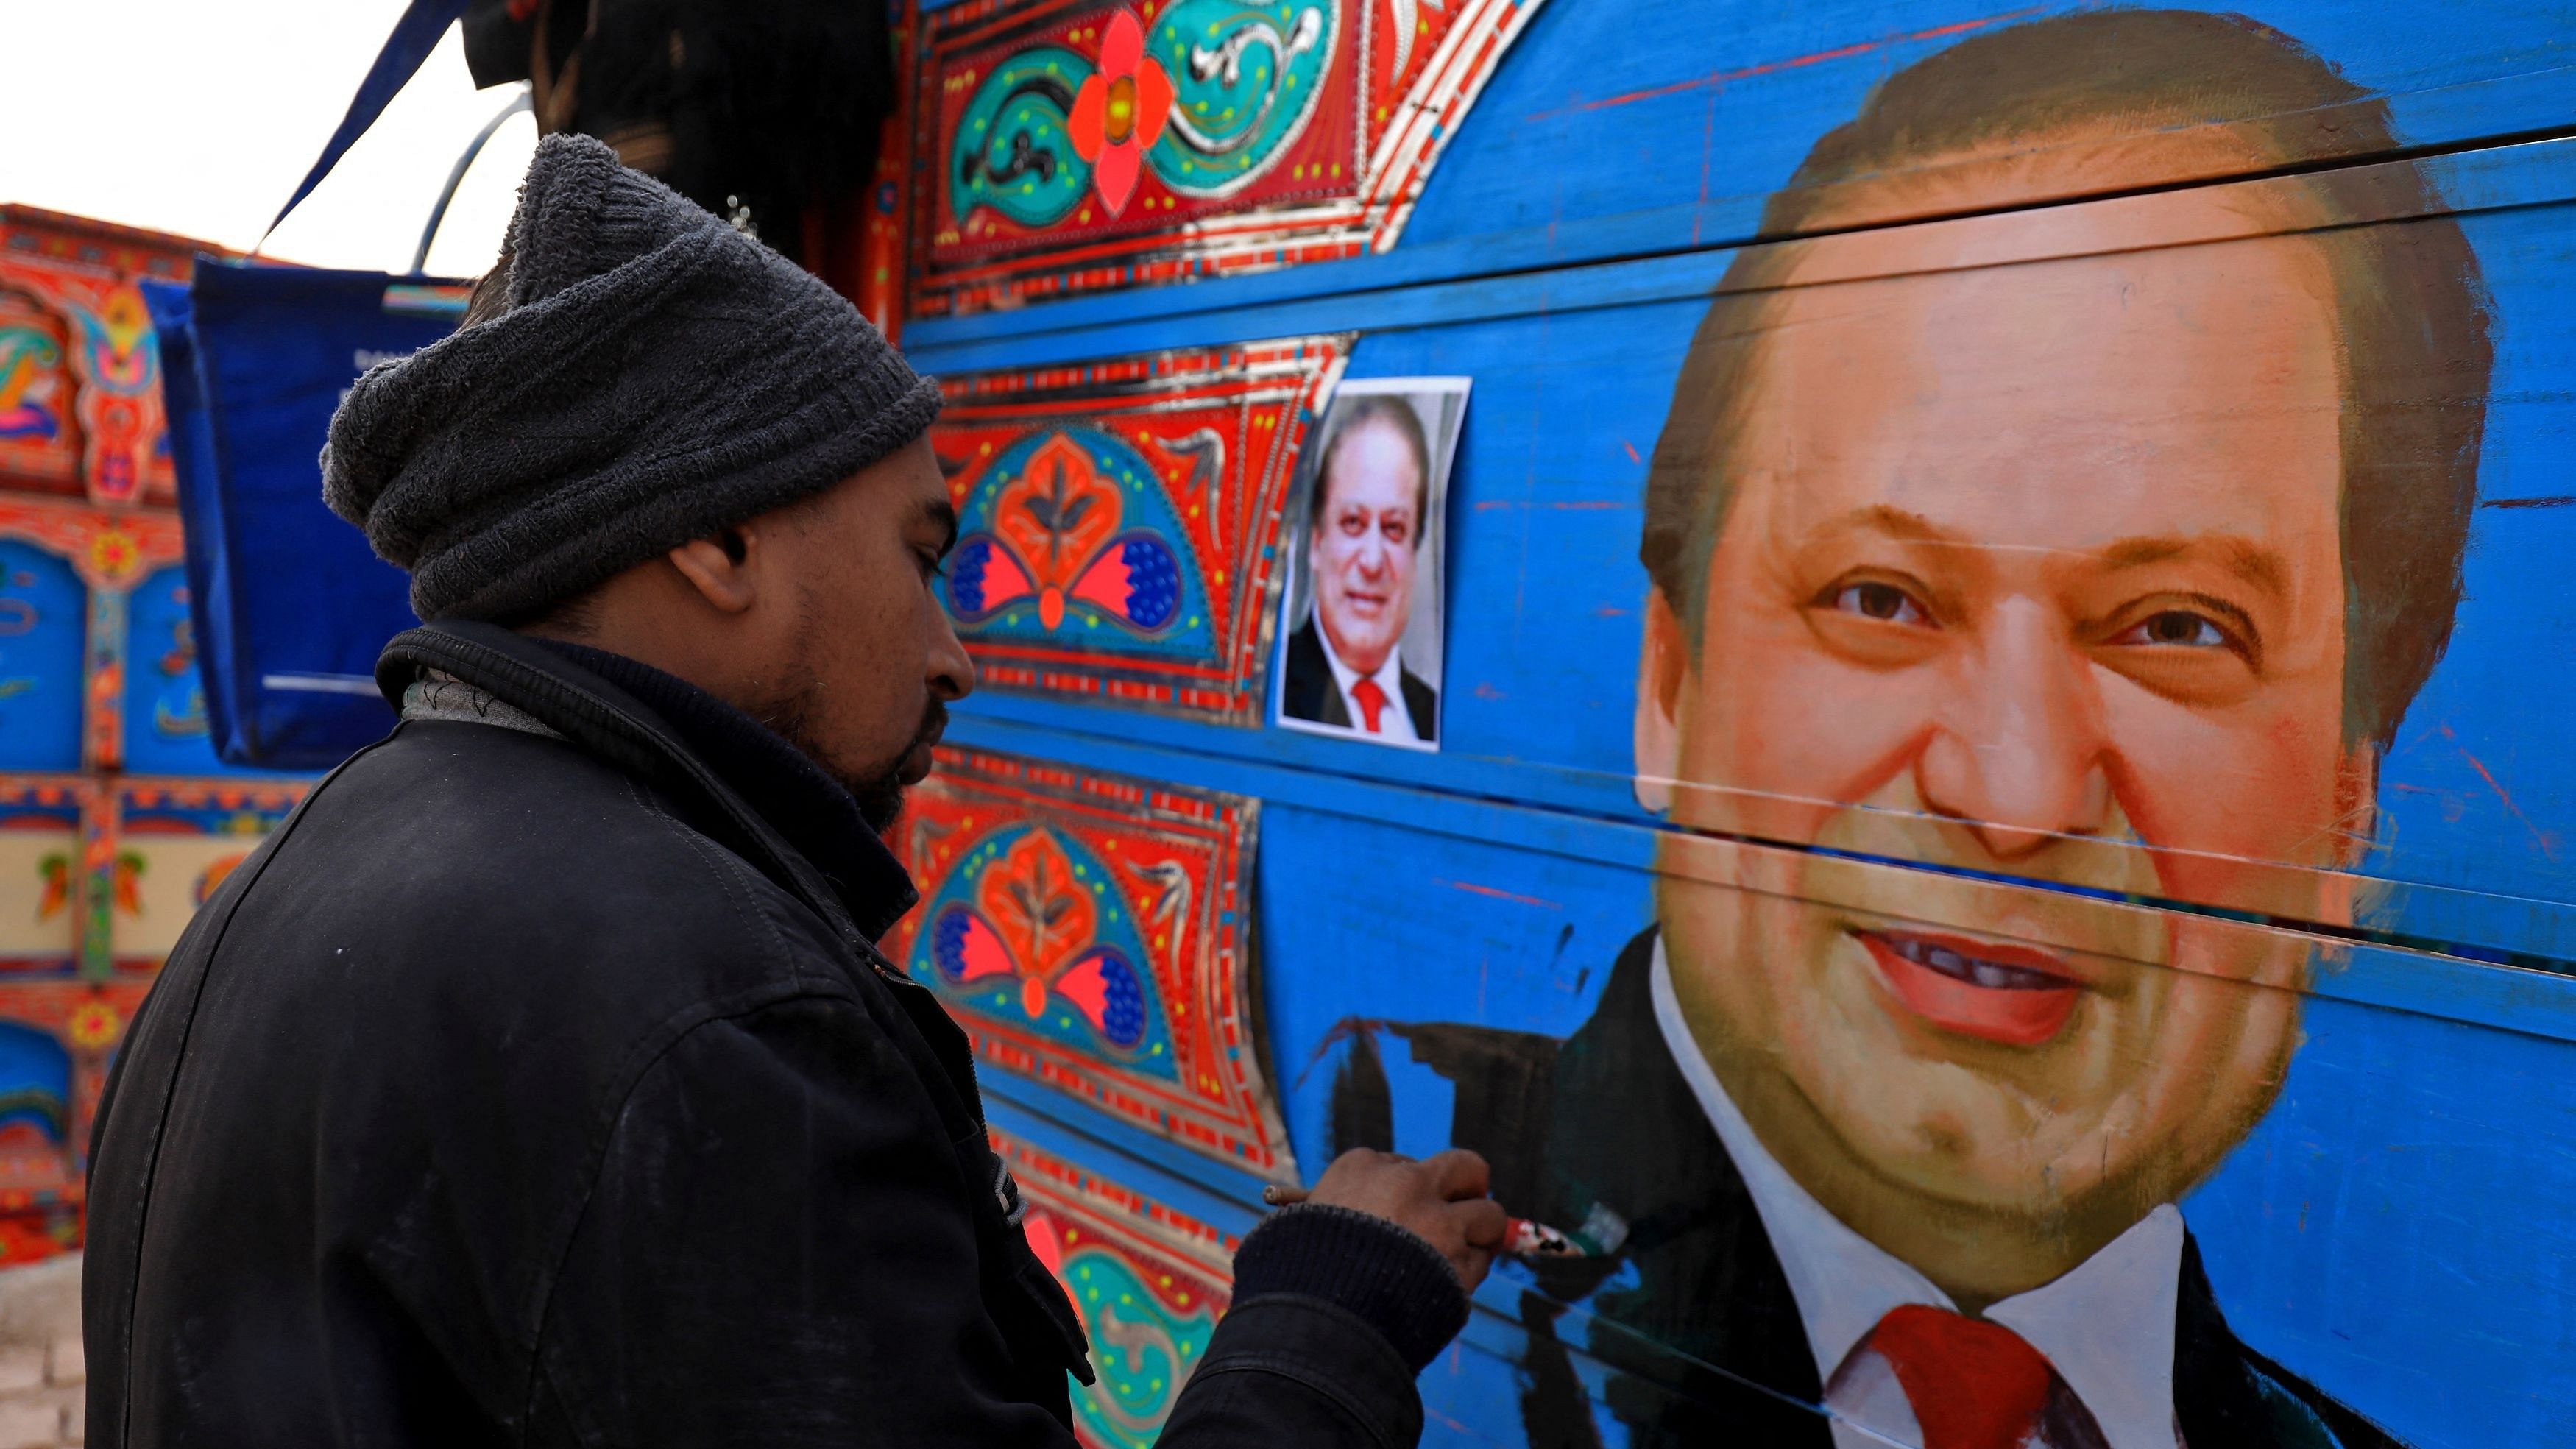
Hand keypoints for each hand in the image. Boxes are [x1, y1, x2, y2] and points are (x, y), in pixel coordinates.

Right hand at [1304, 1148, 1509, 1289]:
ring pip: (1490, 1214)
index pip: (1408, 1166)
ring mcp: (1438, 1221)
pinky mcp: (1459, 1261)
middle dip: (1472, 1186)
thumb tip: (1387, 1218)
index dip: (1412, 1192)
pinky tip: (1443, 1288)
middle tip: (1466, 1207)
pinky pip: (1481, 1261)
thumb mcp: (1311, 1222)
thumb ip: (1353, 1208)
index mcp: (1362, 1167)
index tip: (1404, 1213)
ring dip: (1480, 1236)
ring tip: (1458, 1257)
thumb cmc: (1302, 1275)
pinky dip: (1469, 1274)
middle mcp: (1407, 1184)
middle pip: (1467, 1167)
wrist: (1316, 1320)